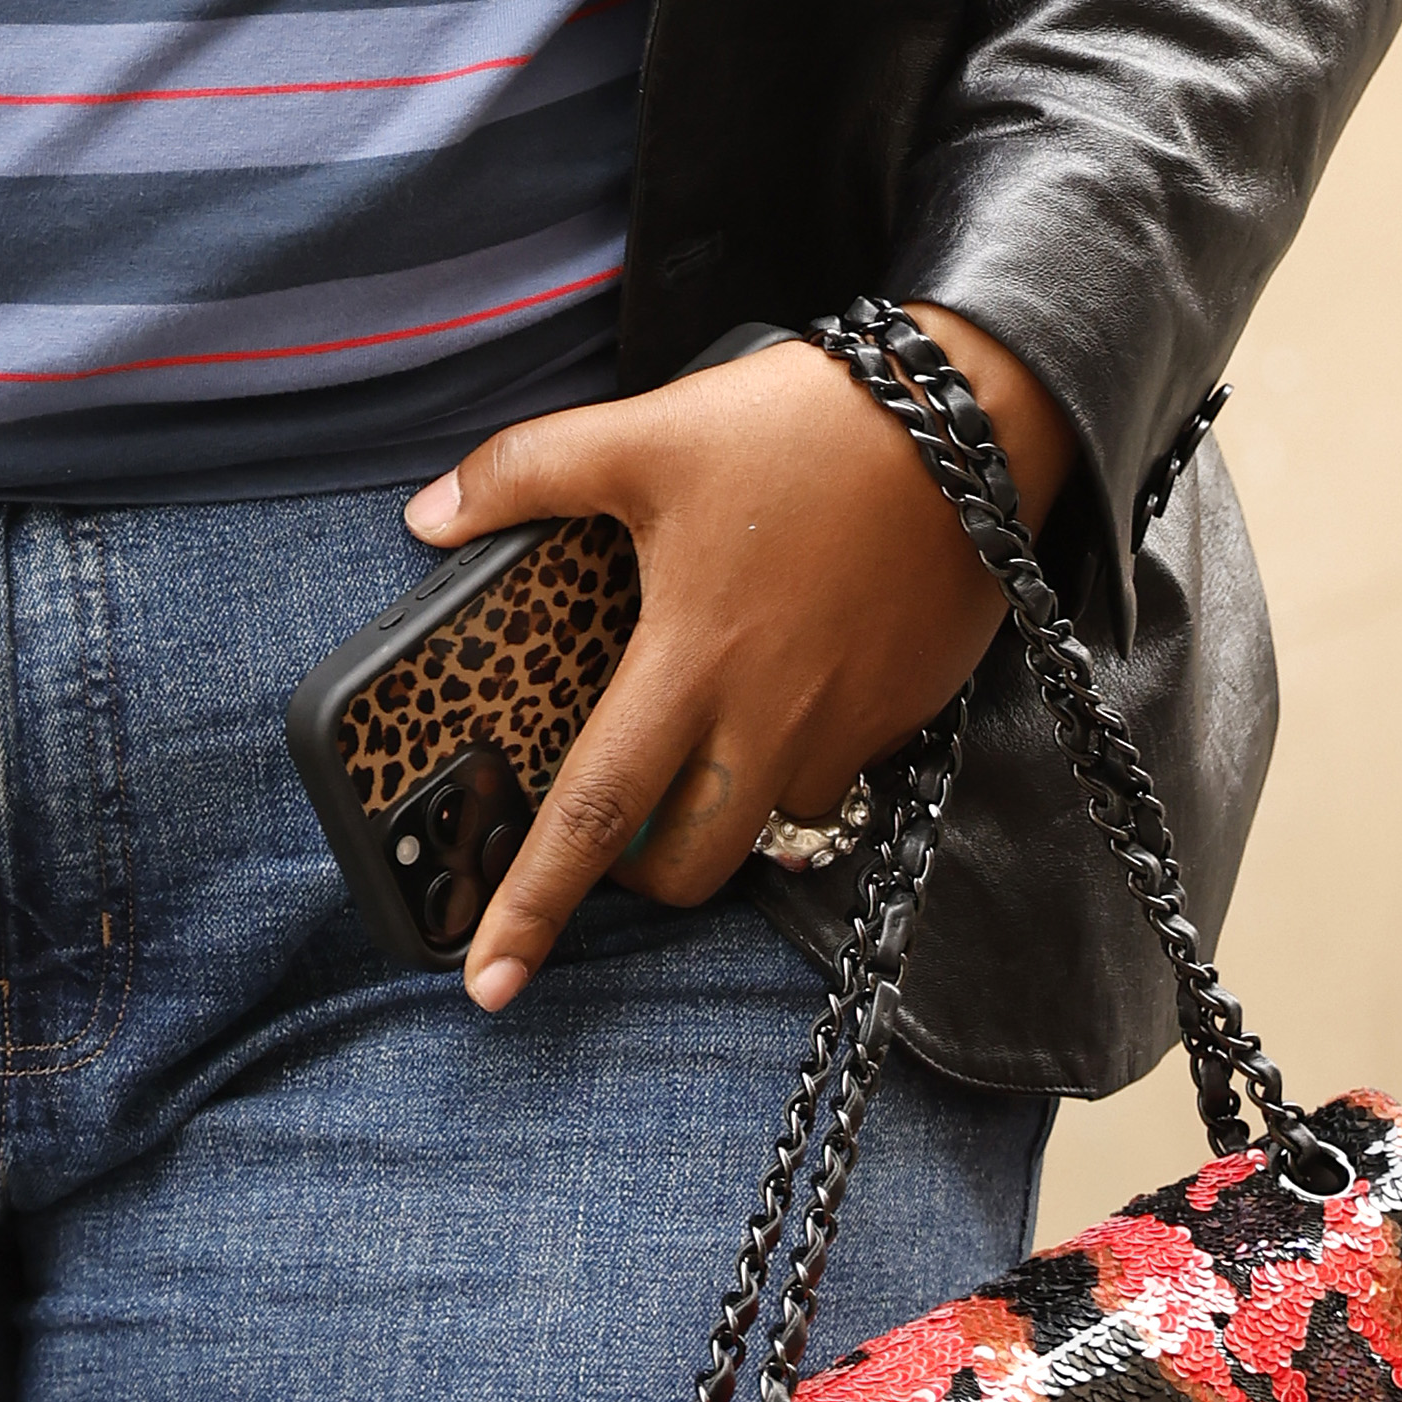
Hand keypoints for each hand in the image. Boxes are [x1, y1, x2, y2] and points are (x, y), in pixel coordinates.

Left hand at [398, 307, 1074, 1013]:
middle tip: (607, 814)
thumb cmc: (804, 428)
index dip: (535, 906)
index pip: (593, 813)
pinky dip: (795, 757)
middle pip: (686, 864)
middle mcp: (771, 721)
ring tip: (702, 726)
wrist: (972, 419)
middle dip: (634, 870)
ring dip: (721, 806)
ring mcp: (846, 729)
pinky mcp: (904, 717)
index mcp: (691, 662)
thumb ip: (525, 473)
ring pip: (765, 825)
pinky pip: (835, 776)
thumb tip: (428, 514)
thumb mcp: (648, 433)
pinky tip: (786, 679)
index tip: (488, 982)